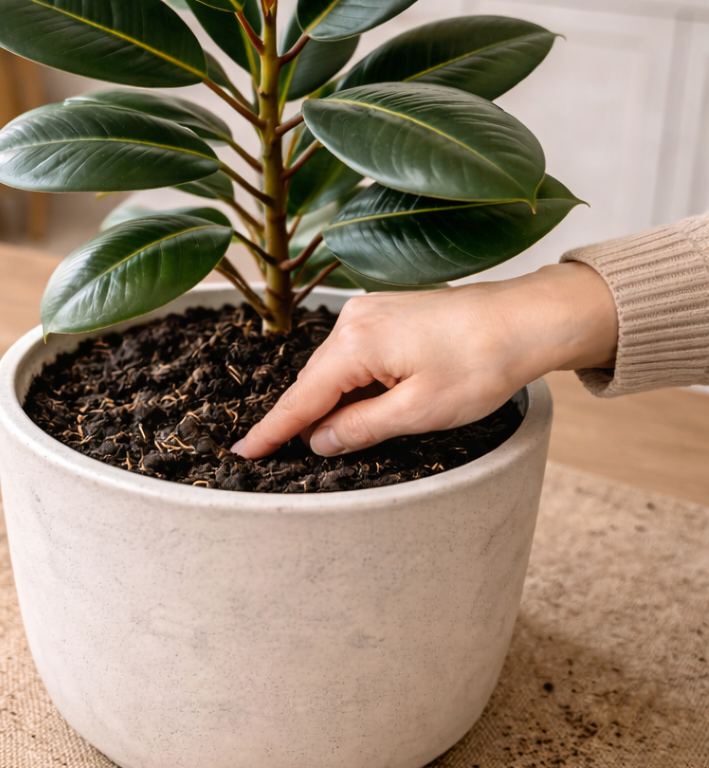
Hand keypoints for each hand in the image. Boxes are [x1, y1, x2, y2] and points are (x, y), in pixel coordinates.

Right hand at [232, 262, 617, 459]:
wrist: (525, 318)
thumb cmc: (481, 363)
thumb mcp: (419, 411)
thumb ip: (360, 428)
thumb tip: (318, 440)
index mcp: (356, 344)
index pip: (302, 398)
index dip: (272, 430)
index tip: (242, 453)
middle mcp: (353, 320)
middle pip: (314, 382)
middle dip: (302, 418)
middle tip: (284, 456)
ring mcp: (369, 312)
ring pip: (334, 369)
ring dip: (332, 401)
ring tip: (338, 434)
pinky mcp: (386, 312)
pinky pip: (353, 354)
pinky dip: (351, 382)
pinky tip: (365, 402)